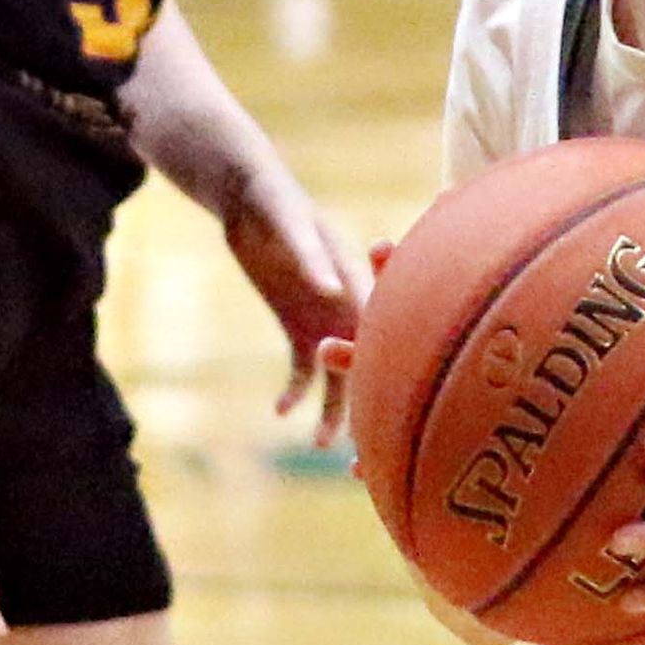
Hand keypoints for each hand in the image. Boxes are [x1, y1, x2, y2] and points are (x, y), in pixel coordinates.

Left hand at [223, 165, 368, 438]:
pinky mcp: (299, 328)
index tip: (393, 400)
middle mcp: (350, 308)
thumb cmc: (275, 204)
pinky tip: (280, 411)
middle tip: (365, 443)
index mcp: (360, 284)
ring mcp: (326, 321)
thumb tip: (332, 291)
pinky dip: (295, 390)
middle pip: (369, 363)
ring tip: (321, 446)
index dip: (390, 363)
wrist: (250, 198)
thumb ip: (312, 257)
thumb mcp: (291, 226)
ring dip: (333, 410)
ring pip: (338, 376)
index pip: (382, 330)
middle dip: (370, 403)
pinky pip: (302, 369)